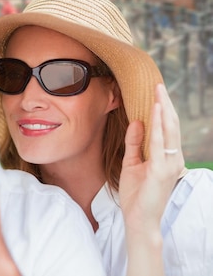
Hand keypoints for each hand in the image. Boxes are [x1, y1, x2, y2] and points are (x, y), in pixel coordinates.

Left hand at [120, 83, 184, 232]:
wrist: (138, 219)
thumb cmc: (136, 194)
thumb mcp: (131, 163)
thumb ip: (134, 143)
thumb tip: (135, 122)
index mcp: (167, 157)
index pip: (167, 128)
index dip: (162, 109)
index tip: (156, 92)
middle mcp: (173, 159)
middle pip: (170, 125)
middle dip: (164, 104)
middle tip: (158, 84)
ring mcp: (170, 165)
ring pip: (169, 131)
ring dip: (163, 110)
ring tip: (158, 92)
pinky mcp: (163, 171)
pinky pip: (160, 144)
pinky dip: (158, 127)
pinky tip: (155, 112)